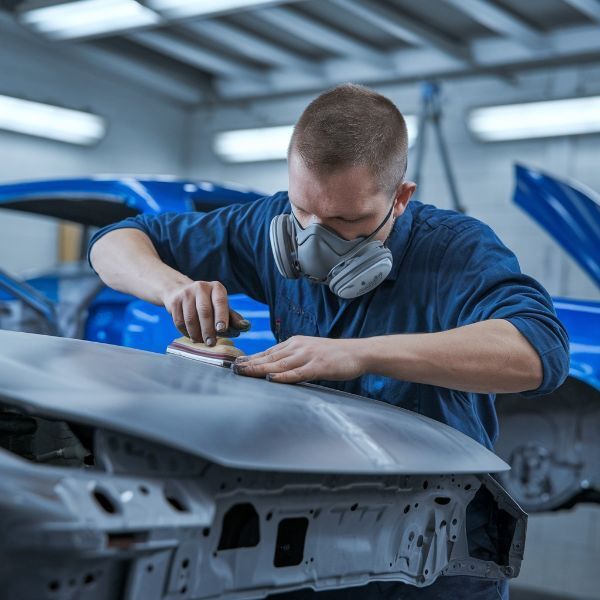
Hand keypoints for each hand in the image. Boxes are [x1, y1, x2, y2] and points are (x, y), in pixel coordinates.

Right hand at [161, 280, 249, 344]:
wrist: (180, 291)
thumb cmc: (208, 303)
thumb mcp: (221, 307)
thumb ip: (233, 317)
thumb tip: (246, 326)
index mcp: (216, 287)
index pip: (220, 302)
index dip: (221, 316)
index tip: (222, 330)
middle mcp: (201, 287)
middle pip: (204, 312)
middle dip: (208, 330)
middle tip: (211, 343)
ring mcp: (186, 293)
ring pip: (190, 318)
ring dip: (196, 334)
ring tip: (201, 342)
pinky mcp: (174, 302)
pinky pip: (180, 321)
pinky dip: (186, 332)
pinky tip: (192, 336)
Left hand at [232, 336, 365, 383]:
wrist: (358, 352)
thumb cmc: (335, 355)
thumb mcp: (310, 351)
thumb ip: (293, 357)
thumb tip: (275, 368)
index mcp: (295, 343)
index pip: (269, 351)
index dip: (251, 358)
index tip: (236, 363)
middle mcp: (298, 347)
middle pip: (269, 357)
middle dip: (249, 363)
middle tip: (232, 368)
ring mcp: (308, 356)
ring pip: (279, 364)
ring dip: (259, 369)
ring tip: (243, 372)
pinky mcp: (318, 367)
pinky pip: (297, 373)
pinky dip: (282, 376)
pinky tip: (270, 379)